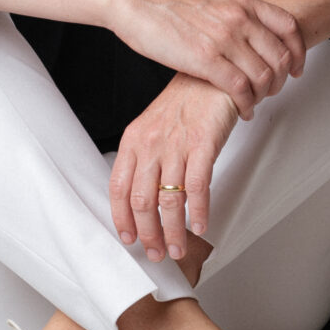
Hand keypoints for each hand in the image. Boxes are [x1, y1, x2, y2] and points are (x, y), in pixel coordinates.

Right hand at [108, 0, 305, 117]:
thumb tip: (246, 30)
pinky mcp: (206, 60)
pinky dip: (247, 104)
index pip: (288, 26)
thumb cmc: (166, 5)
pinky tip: (242, 110)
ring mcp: (224, 39)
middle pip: (281, 56)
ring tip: (254, 102)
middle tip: (272, 91)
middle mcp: (239, 19)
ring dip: (264, 95)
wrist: (137, 3)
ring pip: (264, 75)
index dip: (299, 51)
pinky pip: (240, 88)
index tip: (296, 67)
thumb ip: (234, 13)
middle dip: (281, 80)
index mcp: (242, 2)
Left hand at [109, 74, 239, 262]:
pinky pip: (198, 186)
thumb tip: (143, 198)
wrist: (210, 76)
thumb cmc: (184, 103)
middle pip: (142, 201)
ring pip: (169, 200)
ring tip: (178, 249)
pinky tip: (201, 225)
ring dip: (173, 232)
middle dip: (148, 234)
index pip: (119, 188)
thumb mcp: (152, 127)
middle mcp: (151, 145)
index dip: (122, 219)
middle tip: (156, 253)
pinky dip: (199, 211)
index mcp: (133, 141)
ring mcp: (176, 145)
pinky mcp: (203, 144)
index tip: (129, 239)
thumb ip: (144, 159)